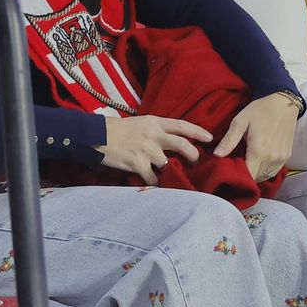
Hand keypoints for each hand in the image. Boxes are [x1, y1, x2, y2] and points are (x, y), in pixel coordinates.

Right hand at [97, 115, 212, 184]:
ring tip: (170, 176)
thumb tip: (168, 140)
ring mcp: (146, 150)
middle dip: (193, 154)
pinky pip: (153, 178)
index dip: (198, 131)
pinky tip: (153, 184)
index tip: (210, 138)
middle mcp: (153, 135)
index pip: (181, 125)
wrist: (96, 136)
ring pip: (168, 164)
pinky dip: (154, 183)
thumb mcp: (138, 123)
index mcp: (154, 122)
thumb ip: (154, 129)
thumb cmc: (115, 129)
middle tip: (196, 161)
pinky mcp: (138, 164)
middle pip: (182, 144)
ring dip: (170, 172)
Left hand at [214, 92, 300, 182]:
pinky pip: (274, 171)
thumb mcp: (240, 122)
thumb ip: (229, 140)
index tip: (229, 172)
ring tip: (247, 163)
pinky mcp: (287, 156)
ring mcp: (281, 158)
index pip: (248, 177)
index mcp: (258, 151)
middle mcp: (272, 158)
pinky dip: (265, 170)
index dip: (238, 178)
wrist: (283, 102)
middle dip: (245, 176)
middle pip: (256, 178)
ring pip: (265, 176)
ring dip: (255, 174)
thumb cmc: (259, 110)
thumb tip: (216, 156)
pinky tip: (258, 161)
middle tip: (236, 165)